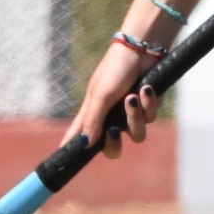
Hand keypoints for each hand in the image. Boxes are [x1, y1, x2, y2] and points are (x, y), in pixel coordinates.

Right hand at [64, 41, 164, 159]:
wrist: (143, 50)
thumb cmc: (115, 69)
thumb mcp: (101, 95)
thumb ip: (93, 120)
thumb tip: (85, 146)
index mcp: (93, 114)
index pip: (78, 138)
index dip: (71, 151)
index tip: (63, 164)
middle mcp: (111, 118)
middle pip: (112, 149)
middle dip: (114, 144)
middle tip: (114, 131)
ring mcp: (130, 114)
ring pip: (136, 135)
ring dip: (135, 116)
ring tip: (132, 96)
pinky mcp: (148, 108)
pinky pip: (151, 117)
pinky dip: (148, 103)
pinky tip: (146, 87)